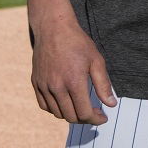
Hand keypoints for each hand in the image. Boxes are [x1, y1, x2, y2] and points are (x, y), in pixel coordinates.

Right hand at [30, 6, 115, 125]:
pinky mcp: (36, 83)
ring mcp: (44, 86)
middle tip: (94, 113)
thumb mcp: (96, 61)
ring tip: (81, 108)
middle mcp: (56, 87)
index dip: (95, 119)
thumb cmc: (78, 43)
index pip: (84, 113)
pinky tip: (65, 103)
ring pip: (57, 113)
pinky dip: (55, 109)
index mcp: (73, 82)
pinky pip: (44, 105)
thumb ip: (103, 85)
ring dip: (70, 115)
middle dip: (85, 119)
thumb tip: (111, 104)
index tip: (103, 118)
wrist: (53, 28)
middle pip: (70, 116)